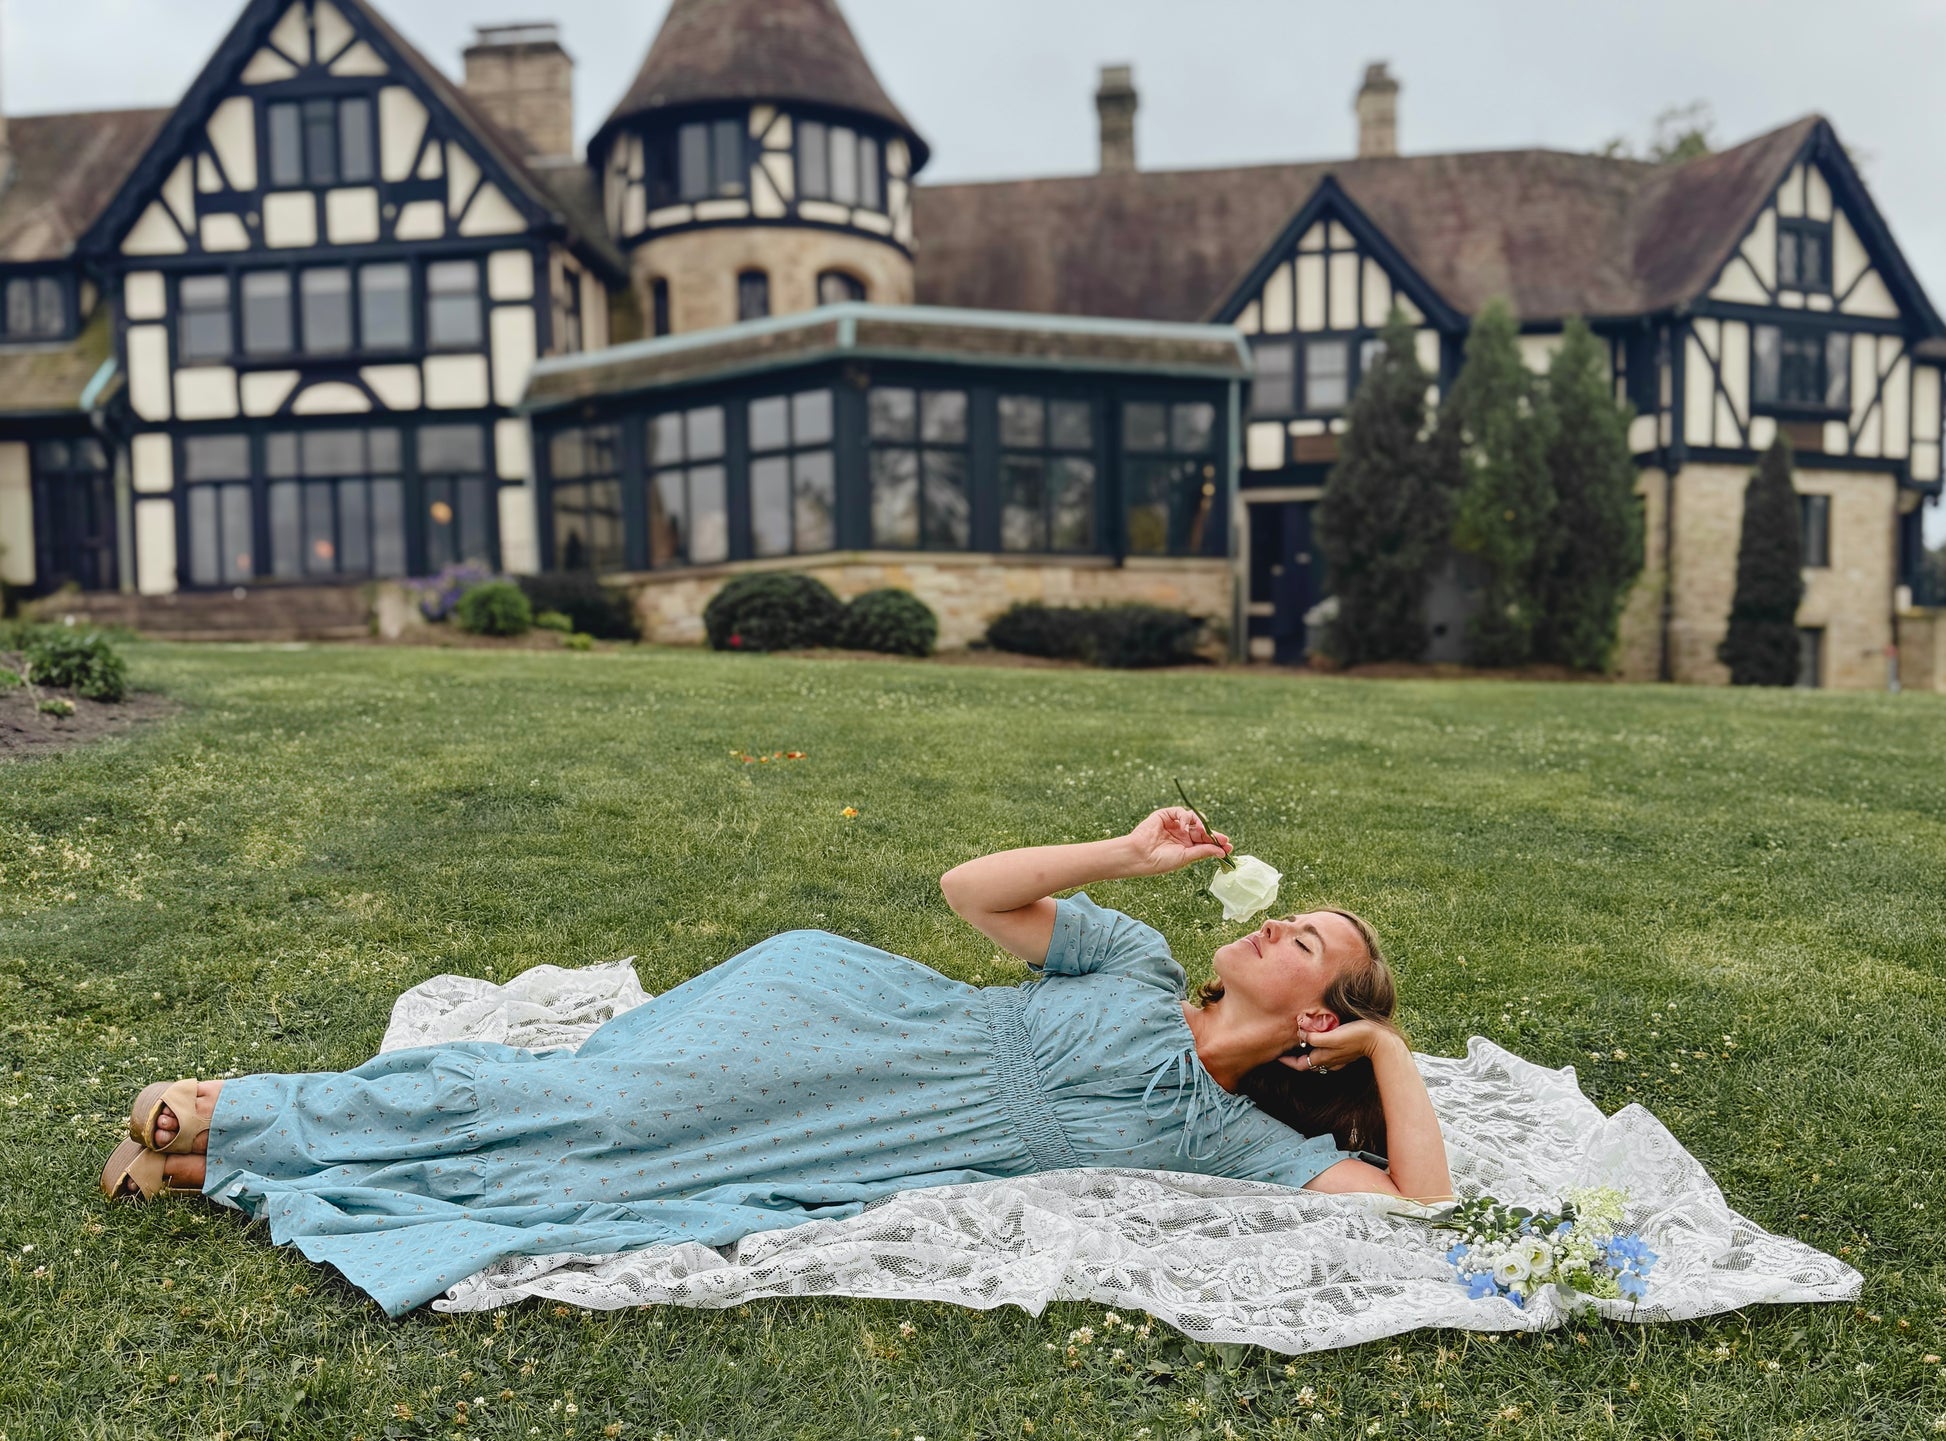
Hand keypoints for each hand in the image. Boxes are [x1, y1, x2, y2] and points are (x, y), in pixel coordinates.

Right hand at [1123, 807, 1232, 876]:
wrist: (1140, 856)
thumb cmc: (1161, 861)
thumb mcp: (1186, 857)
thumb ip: (1203, 851)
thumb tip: (1222, 852)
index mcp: (1186, 847)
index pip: (1205, 842)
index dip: (1217, 843)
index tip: (1228, 847)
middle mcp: (1181, 835)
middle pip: (1202, 830)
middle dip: (1213, 834)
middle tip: (1224, 839)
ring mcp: (1174, 824)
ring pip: (1194, 819)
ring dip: (1202, 824)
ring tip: (1204, 832)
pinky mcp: (1165, 815)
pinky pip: (1181, 812)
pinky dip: (1186, 817)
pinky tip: (1185, 827)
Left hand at [1279, 1019, 1393, 1073]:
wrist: (1381, 1041)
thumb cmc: (1357, 1036)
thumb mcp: (1333, 1036)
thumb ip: (1315, 1037)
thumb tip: (1301, 1034)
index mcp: (1323, 1057)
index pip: (1299, 1064)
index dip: (1286, 1061)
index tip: (1276, 1056)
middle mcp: (1329, 1061)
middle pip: (1307, 1061)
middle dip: (1296, 1055)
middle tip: (1287, 1045)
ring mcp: (1338, 1058)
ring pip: (1318, 1057)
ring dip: (1308, 1050)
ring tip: (1302, 1039)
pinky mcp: (1347, 1053)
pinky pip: (1329, 1054)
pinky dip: (1321, 1048)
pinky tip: (1322, 1039)